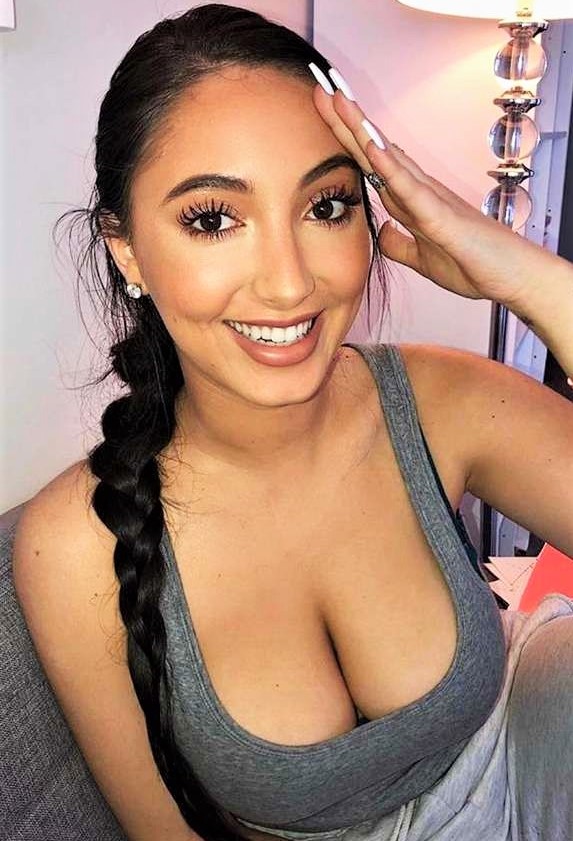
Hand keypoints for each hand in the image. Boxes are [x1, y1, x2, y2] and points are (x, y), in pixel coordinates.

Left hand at [311, 78, 556, 308]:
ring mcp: (431, 199)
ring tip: (338, 101)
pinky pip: (411, 187)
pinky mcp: (441, 216)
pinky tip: (371, 146)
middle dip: (347, 123)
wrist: (510, 279)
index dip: (346, 142)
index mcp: (413, 201)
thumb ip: (400, 244)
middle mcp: (421, 190)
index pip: (372, 165)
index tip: (324, 117)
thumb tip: (381, 231)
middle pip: (376, 151)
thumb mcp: (423, 260)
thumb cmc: (473, 266)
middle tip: (320, 90)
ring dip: (363, 131)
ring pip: (390, 158)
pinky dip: (390, 166)